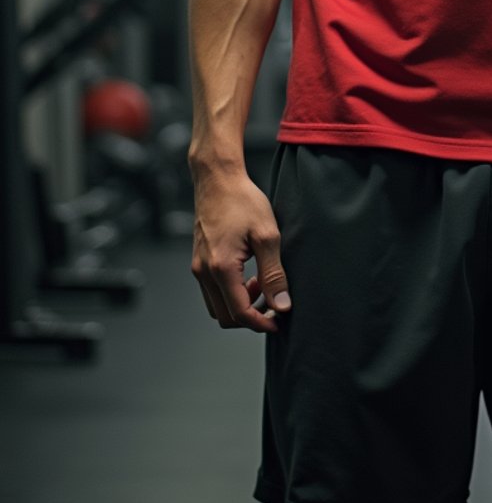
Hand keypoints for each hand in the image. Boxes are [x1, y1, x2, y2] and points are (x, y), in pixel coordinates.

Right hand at [189, 164, 291, 333]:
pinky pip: (212, 292)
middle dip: (251, 317)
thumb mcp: (267, 236)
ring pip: (216, 307)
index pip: (240, 313)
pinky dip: (230, 294)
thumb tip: (282, 305)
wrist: (218, 179)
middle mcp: (204, 272)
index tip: (279, 321)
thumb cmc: (243, 201)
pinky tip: (248, 276)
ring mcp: (198, 267)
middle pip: (225, 317)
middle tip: (273, 304)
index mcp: (221, 268)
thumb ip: (274, 274)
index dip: (262, 323)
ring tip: (262, 286)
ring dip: (240, 306)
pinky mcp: (198, 261)